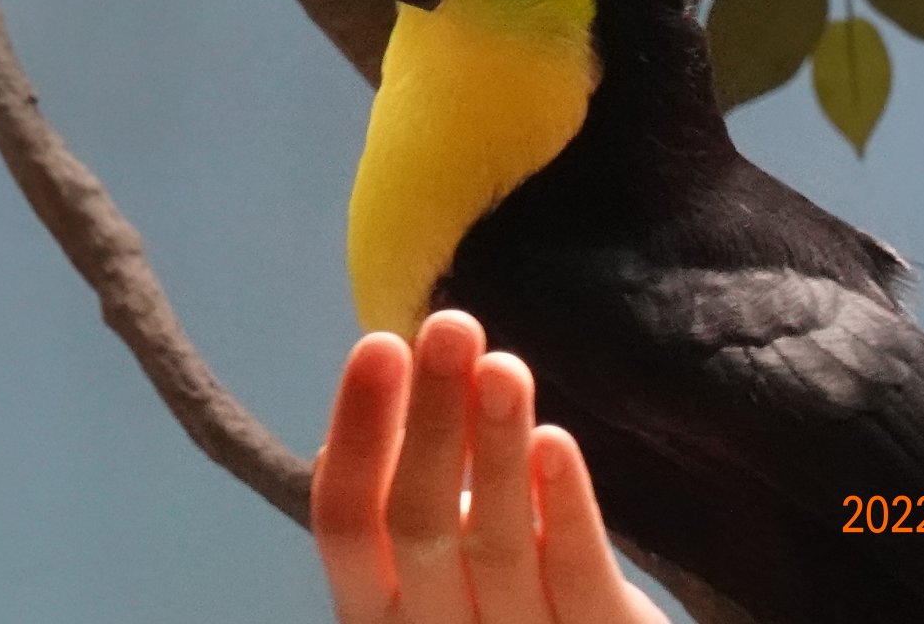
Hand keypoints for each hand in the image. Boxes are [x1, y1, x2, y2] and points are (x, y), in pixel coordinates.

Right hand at [312, 310, 669, 623]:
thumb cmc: (499, 603)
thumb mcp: (439, 562)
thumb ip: (406, 492)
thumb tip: (368, 399)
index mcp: (377, 610)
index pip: (346, 523)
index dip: (358, 433)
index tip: (380, 344)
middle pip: (417, 526)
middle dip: (432, 418)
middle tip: (451, 327)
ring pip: (496, 547)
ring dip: (497, 447)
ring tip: (503, 366)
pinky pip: (577, 580)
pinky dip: (565, 508)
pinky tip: (555, 442)